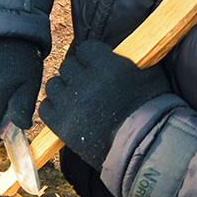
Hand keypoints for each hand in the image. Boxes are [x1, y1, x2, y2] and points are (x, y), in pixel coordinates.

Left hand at [38, 39, 170, 169]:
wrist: (143, 148)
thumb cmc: (152, 112)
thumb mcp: (147, 75)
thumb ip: (126, 60)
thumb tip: (115, 52)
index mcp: (106, 65)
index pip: (86, 49)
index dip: (91, 58)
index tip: (97, 66)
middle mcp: (84, 81)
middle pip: (68, 66)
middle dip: (77, 74)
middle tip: (88, 87)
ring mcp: (69, 103)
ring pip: (53, 85)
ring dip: (64, 91)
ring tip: (77, 101)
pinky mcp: (59, 123)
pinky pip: (45, 107)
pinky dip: (54, 109)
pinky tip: (67, 114)